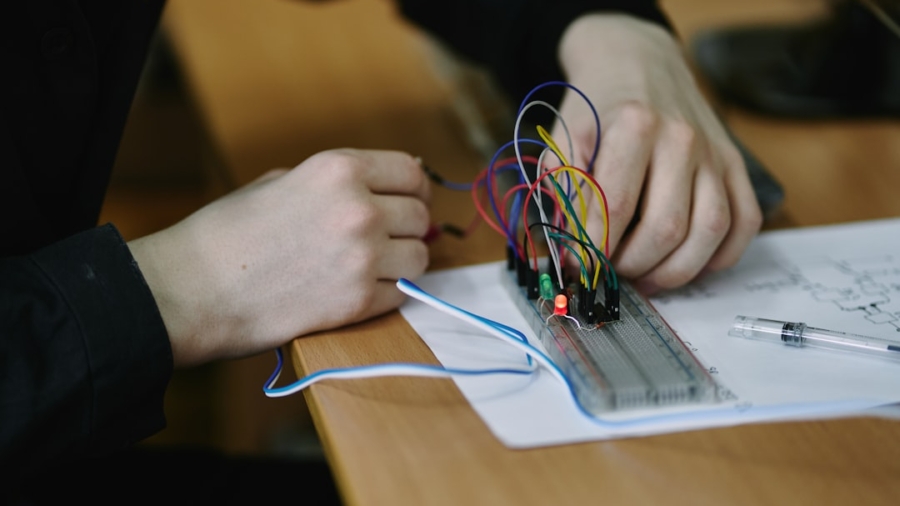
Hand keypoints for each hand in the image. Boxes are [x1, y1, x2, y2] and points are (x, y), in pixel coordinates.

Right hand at [128, 149, 430, 366]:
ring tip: (374, 267)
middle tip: (389, 239)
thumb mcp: (279, 181)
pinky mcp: (358, 303)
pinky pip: (401, 294)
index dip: (415, 188)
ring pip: (420, 258)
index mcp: (338, 169)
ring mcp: (362, 258)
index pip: (410, 172)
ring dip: (403, 263)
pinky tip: (357, 290)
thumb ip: (333, 183)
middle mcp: (359, 209)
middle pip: (419, 216)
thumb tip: (376, 188)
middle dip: (408, 228)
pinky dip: (387, 294)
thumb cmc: (228, 234)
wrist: (193, 290)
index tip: (411, 199)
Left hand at [553, 14, 762, 293]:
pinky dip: (718, 257)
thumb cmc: (597, 108)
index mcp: (635, 126)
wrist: (637, 63)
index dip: (595, 247)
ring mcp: (716, 154)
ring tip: (645, 276)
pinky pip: (744, 224)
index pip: (616, 206)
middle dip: (634, 264)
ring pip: (710, 232)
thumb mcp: (565, 138)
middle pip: (667, 227)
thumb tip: (570, 250)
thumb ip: (563, 190)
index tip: (581, 263)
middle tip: (612, 271)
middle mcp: (683, 139)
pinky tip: (686, 263)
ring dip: (674, 270)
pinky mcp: (736, 166)